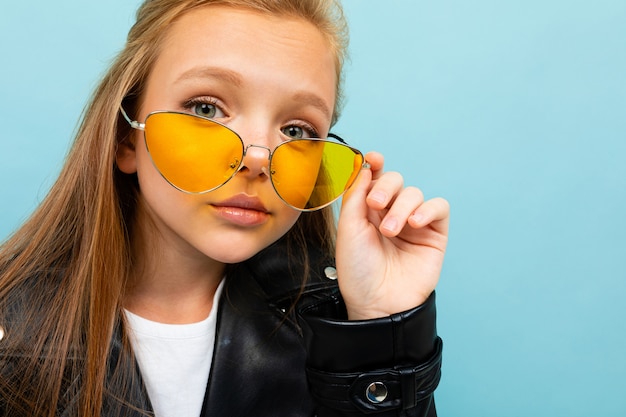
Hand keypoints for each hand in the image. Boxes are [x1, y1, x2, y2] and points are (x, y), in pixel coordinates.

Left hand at [335, 152, 449, 319]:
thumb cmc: (359, 271)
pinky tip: (414, 223)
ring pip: (415, 193)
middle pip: (395, 180)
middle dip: (386, 187)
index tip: (373, 159)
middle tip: (376, 206)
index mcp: (367, 211)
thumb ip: (355, 195)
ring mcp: (413, 224)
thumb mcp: (349, 229)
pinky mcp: (434, 234)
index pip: (374, 178)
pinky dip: (427, 209)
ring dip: (402, 207)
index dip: (375, 165)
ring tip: (391, 231)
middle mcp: (390, 214)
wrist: (378, 303)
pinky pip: (438, 207)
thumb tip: (364, 165)